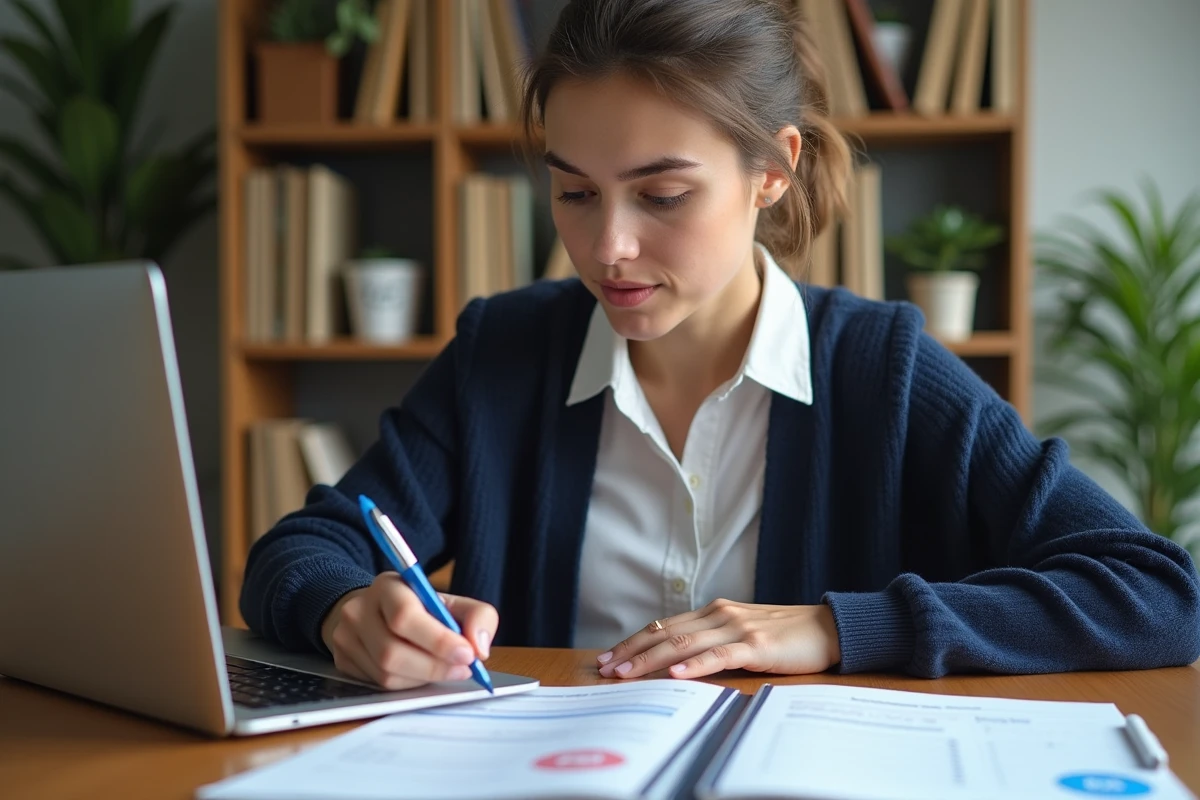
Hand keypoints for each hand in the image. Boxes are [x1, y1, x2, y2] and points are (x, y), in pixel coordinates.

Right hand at [320, 573, 497, 689]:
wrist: (373, 610)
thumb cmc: (418, 607)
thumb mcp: (450, 602)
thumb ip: (478, 616)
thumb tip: (479, 647)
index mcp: (387, 586)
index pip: (405, 616)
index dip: (438, 640)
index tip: (467, 654)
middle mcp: (359, 610)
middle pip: (392, 651)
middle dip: (435, 666)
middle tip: (463, 669)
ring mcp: (345, 637)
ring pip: (386, 674)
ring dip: (423, 678)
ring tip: (446, 670)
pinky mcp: (342, 661)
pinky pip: (378, 685)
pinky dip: (407, 684)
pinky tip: (421, 672)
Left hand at [596, 600, 840, 679]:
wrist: (828, 627)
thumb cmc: (786, 635)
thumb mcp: (742, 633)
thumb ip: (712, 640)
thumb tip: (676, 661)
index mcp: (714, 611)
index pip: (663, 626)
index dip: (633, 642)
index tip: (608, 657)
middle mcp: (720, 614)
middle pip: (665, 633)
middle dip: (631, 652)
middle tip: (604, 668)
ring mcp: (737, 628)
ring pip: (684, 643)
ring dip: (651, 659)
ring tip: (625, 672)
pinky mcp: (756, 645)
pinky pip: (720, 654)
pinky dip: (696, 665)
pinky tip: (677, 674)